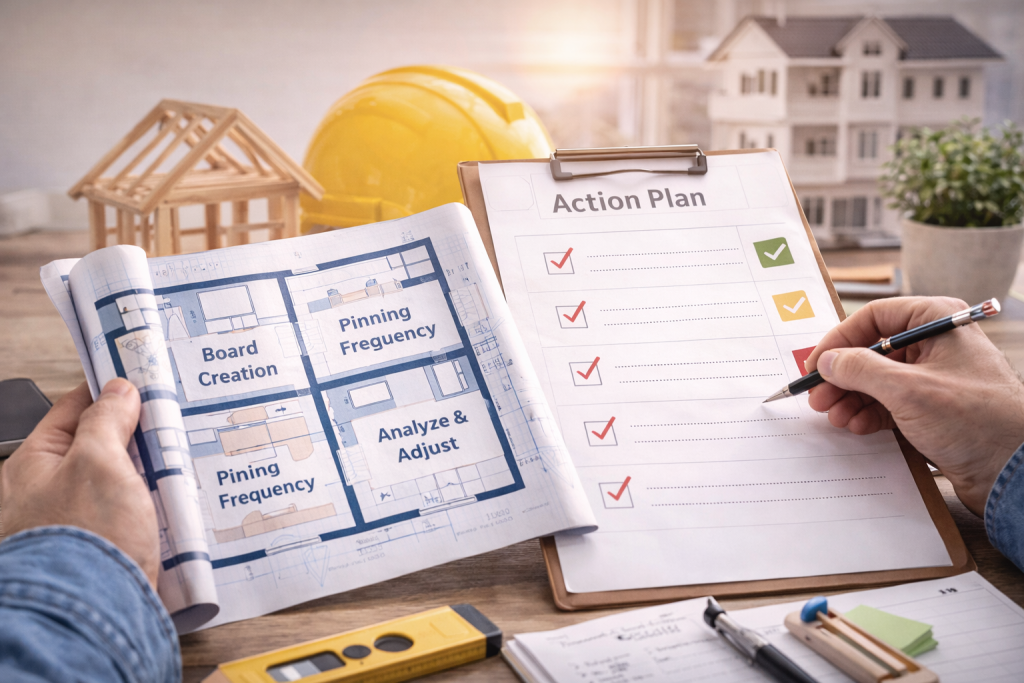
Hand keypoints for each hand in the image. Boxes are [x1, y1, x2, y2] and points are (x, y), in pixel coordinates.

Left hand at [1, 380, 158, 586]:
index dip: (107, 391)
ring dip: (146, 474)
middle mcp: (45, 494)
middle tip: (166, 424)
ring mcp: (72, 523)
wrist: (90, 613)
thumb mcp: (99, 461)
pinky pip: (127, 516)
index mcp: (32, 465)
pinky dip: (149, 506)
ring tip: (175, 465)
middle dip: (134, 436)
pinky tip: (170, 504)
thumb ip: (106, 421)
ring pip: (117, 482)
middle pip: (97, 447)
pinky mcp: (99, 549)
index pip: (71, 410)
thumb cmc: (84, 540)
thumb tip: (117, 391)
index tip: (138, 378)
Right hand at [805, 296, 1023, 515]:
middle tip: (818, 397)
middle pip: (871, 351)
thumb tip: (828, 361)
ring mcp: (934, 377)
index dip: (839, 341)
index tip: (816, 365)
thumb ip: (860, 370)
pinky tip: (855, 425)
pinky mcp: (933, 408)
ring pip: (877, 380)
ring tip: (835, 417)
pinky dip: (868, 413)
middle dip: (842, 377)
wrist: (1014, 471)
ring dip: (851, 398)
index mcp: (938, 322)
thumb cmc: (977, 421)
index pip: (873, 318)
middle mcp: (936, 344)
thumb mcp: (908, 390)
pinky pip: (889, 402)